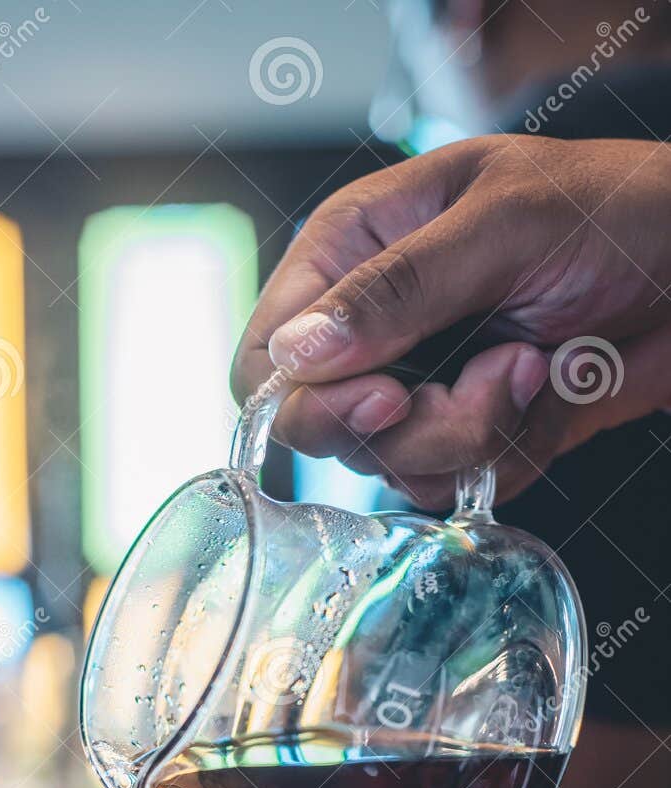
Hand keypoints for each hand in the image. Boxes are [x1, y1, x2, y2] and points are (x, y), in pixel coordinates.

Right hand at [233, 135, 670, 504]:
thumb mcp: (503, 224)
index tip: (383, 394)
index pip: (265, 355)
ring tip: (528, 366)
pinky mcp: (470, 431)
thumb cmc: (617, 210)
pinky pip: (447, 482)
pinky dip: (502, 454)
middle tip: (472, 382)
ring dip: (466, 435)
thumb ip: (397, 290)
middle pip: (318, 427)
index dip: (304, 397)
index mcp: (354, 249)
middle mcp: (374, 324)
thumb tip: (300, 352)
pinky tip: (543, 390)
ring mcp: (420, 383)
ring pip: (387, 465)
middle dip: (403, 423)